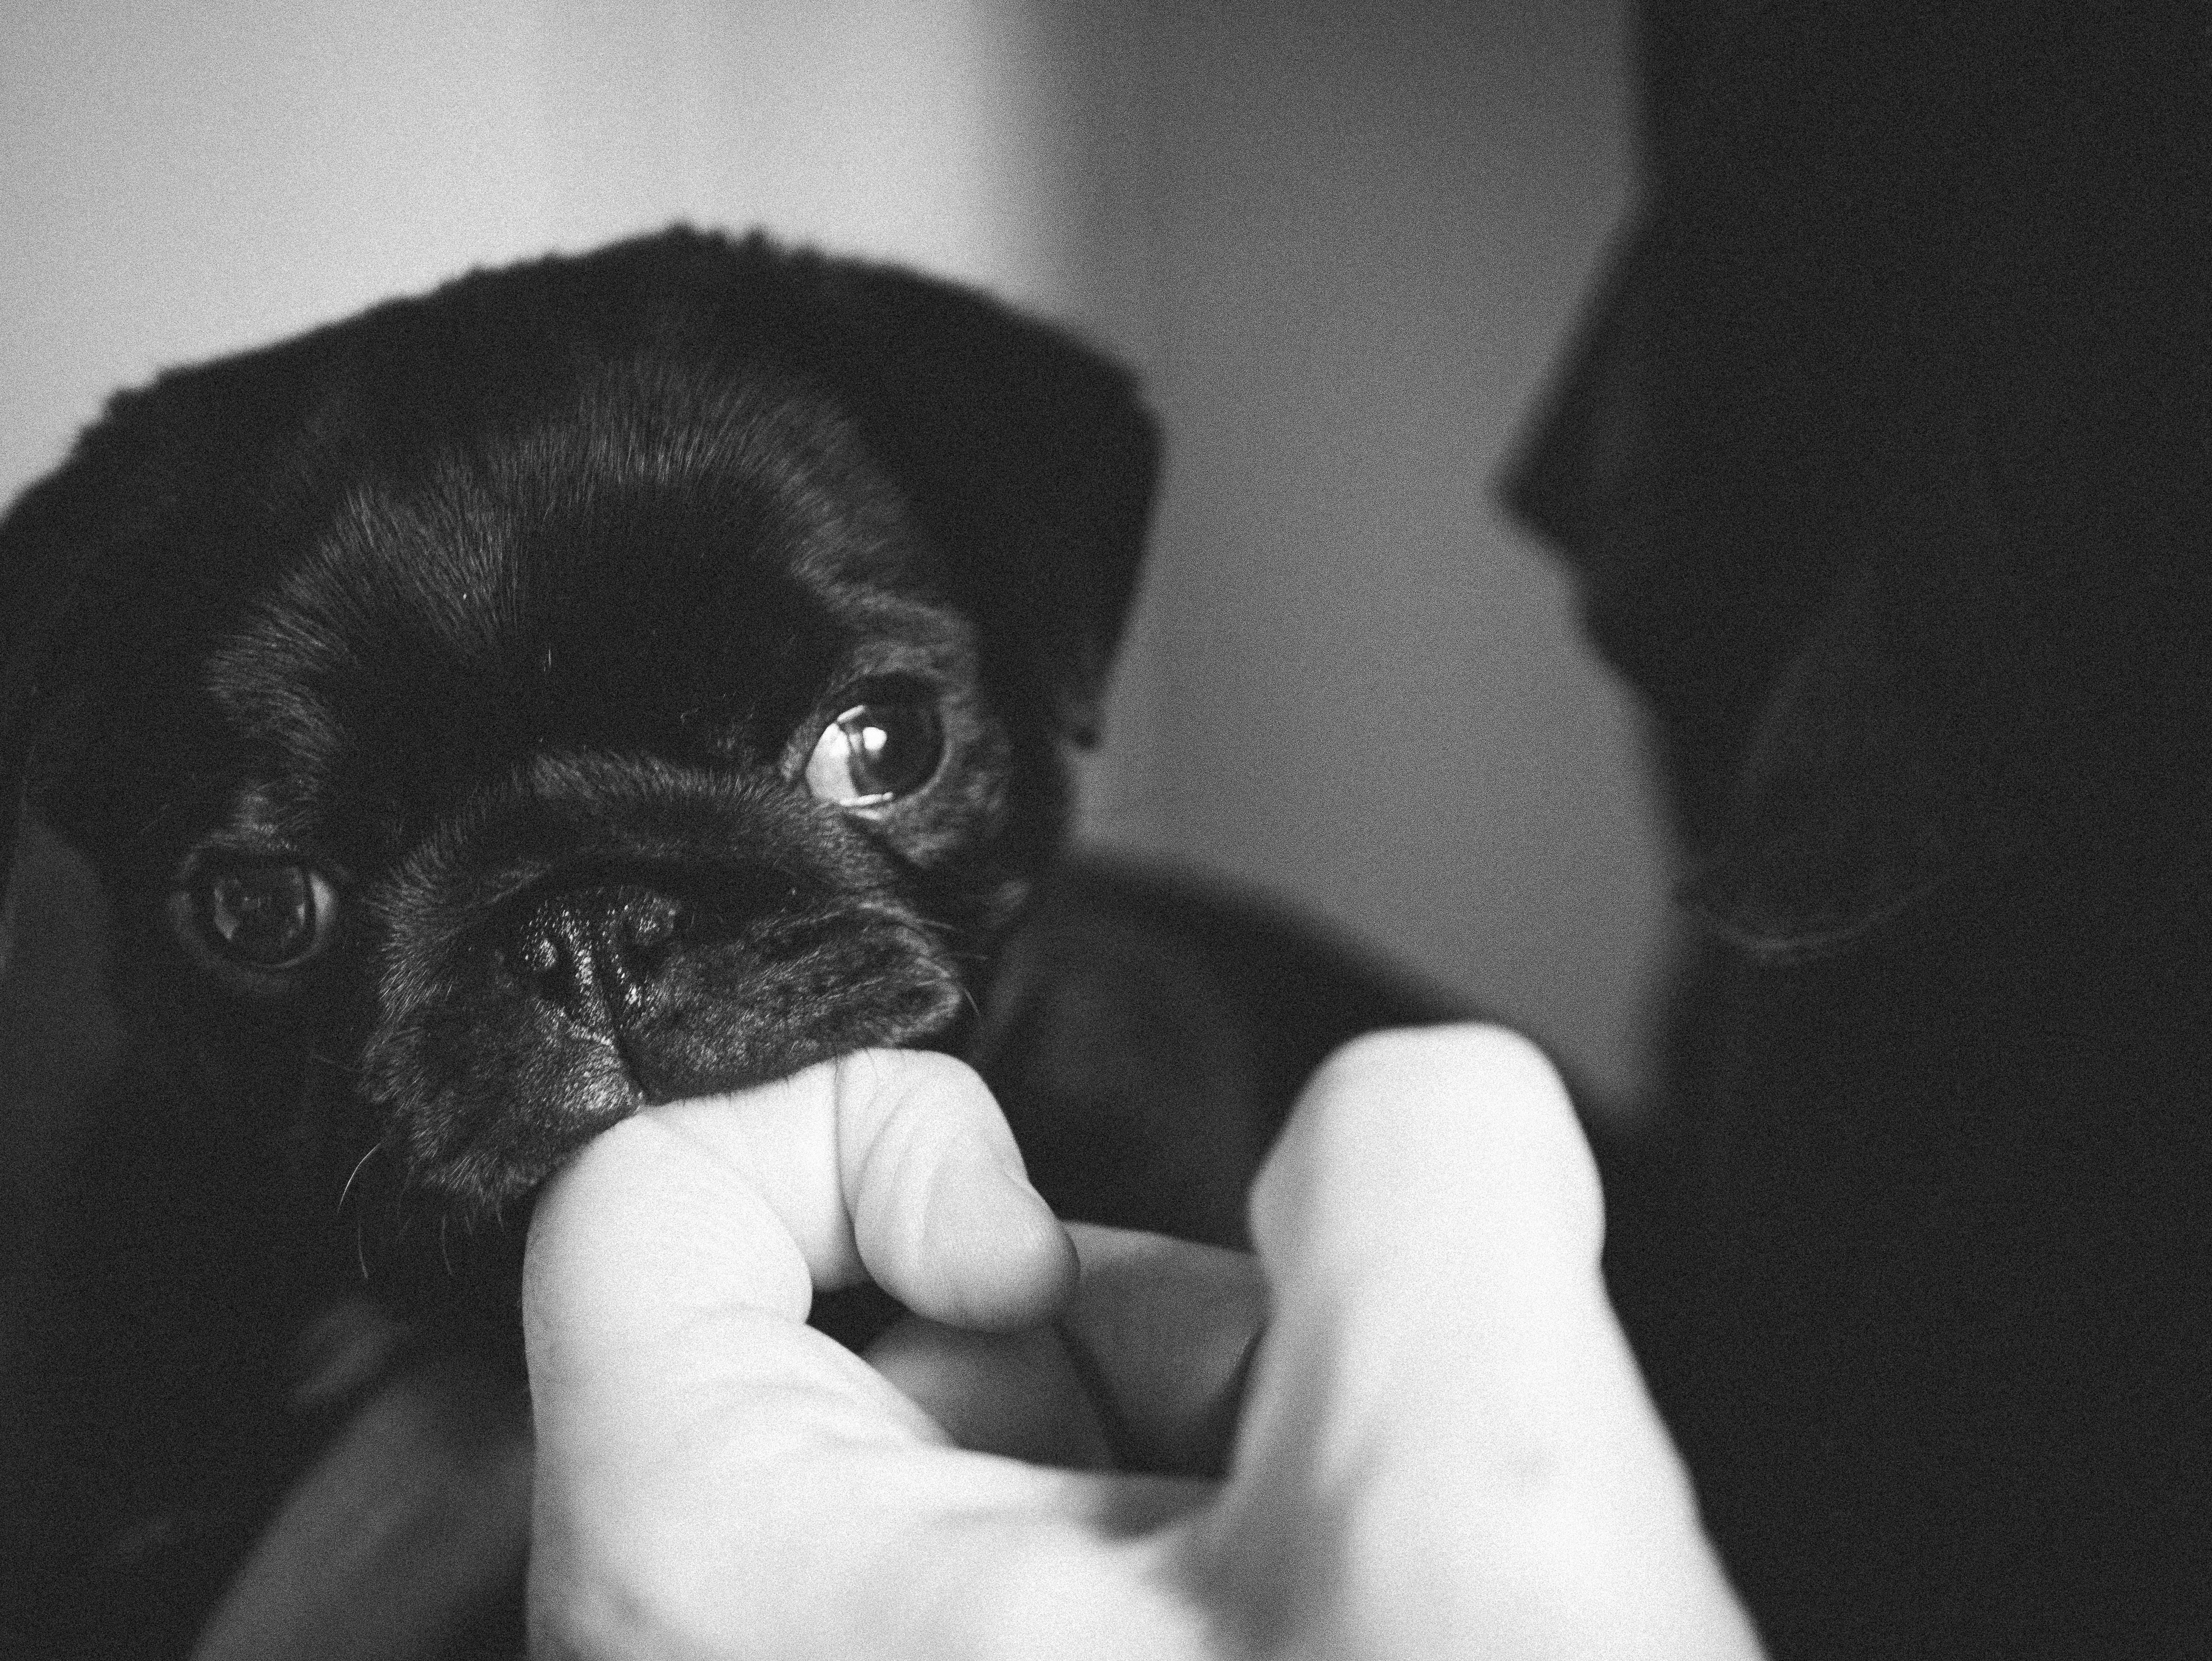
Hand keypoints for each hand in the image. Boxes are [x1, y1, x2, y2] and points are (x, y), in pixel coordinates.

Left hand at [522, 1028, 1762, 1657]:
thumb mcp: (1481, 1493)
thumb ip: (1421, 1175)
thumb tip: (1411, 1116)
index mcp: (716, 1605)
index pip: (642, 1209)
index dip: (873, 1137)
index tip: (1036, 1252)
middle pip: (877, 1338)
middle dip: (1132, 1350)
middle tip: (1277, 1477)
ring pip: (995, 1475)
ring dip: (1206, 1476)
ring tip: (1341, 1604)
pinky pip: (1051, 1598)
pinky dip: (1203, 1578)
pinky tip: (1322, 1645)